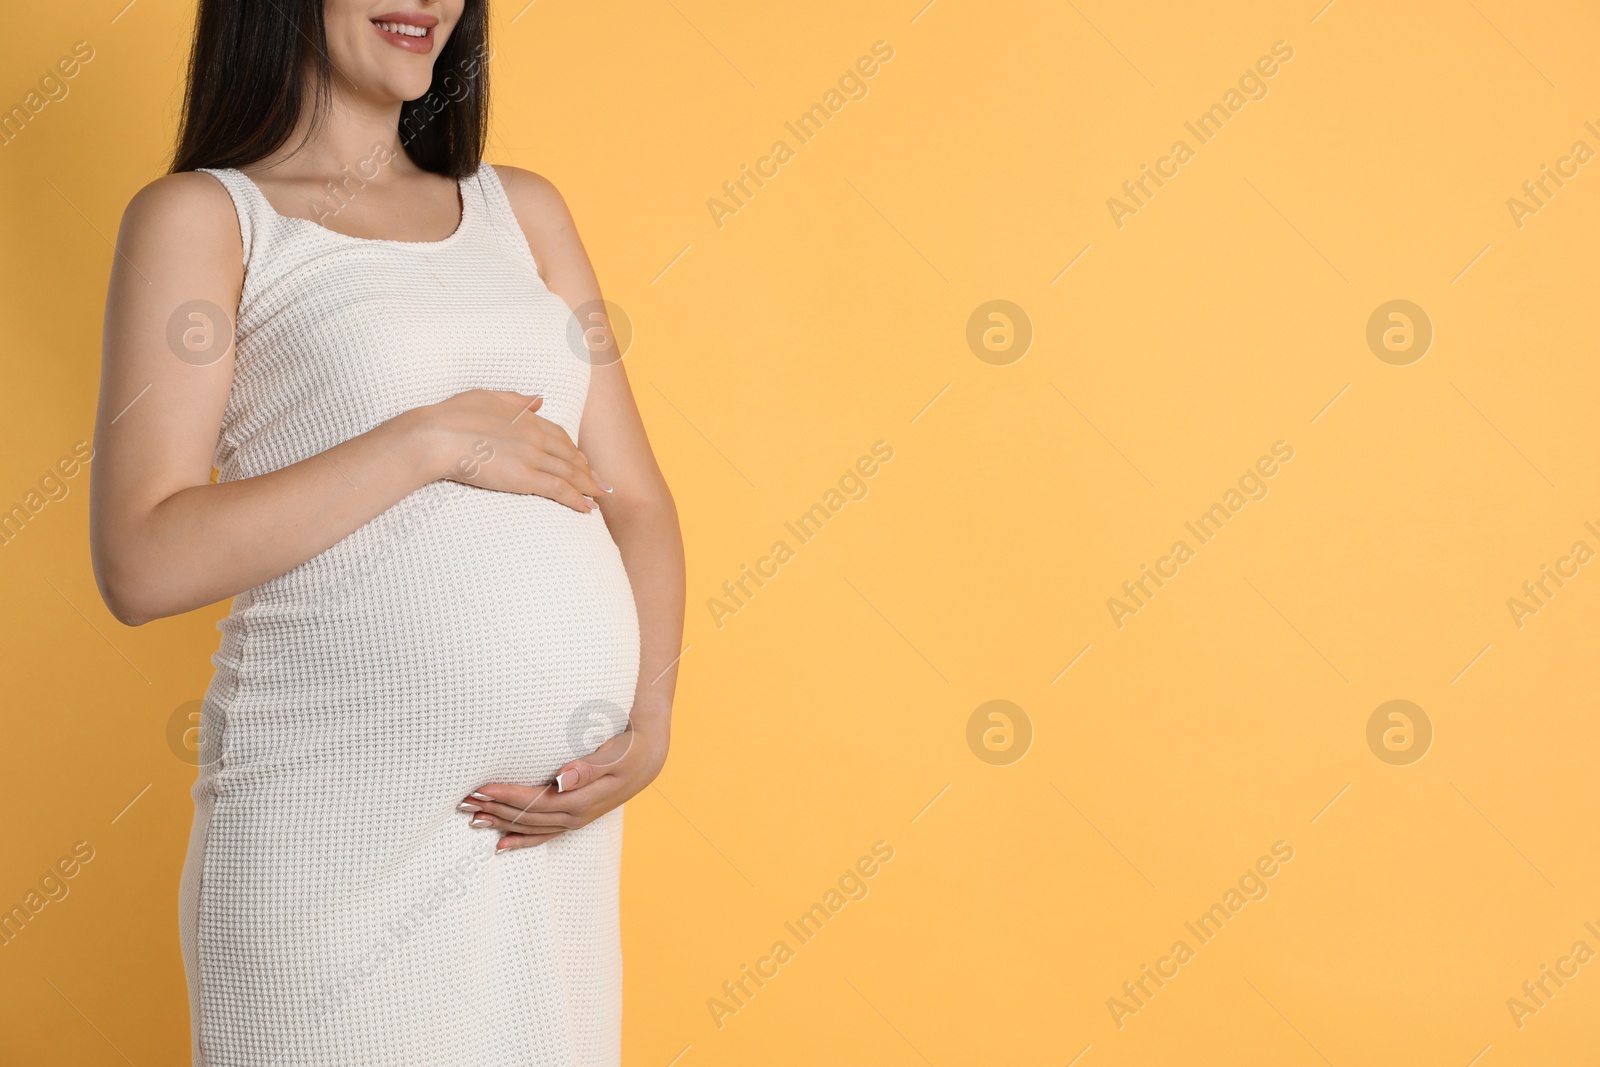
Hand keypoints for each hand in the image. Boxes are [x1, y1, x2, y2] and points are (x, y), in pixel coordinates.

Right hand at [415, 389, 610, 511]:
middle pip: (570, 455)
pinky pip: (559, 489)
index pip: (559, 436)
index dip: (574, 450)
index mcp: (525, 418)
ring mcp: (531, 457)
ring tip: (600, 498)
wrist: (437, 436)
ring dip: (588, 487)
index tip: (583, 461)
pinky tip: (587, 509)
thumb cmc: (451, 417)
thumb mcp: (486, 396)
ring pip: (569, 473)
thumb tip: (539, 400)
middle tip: (600, 483)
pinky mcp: (524, 478)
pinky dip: (577, 499)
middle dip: (588, 471)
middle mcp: (534, 437)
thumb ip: (515, 400)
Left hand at [458, 723, 668, 852]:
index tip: (481, 788)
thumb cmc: (631, 749)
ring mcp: (575, 819)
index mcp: (582, 800)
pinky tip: (501, 844)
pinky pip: (543, 834)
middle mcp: (575, 815)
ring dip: (501, 823)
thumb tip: (561, 779)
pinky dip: (521, 839)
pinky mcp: (575, 818)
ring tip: (472, 818)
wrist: (649, 757)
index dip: (506, 796)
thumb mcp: (615, 754)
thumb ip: (588, 767)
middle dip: (495, 809)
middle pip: (527, 817)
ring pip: (530, 827)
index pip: (534, 801)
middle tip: (463, 802)